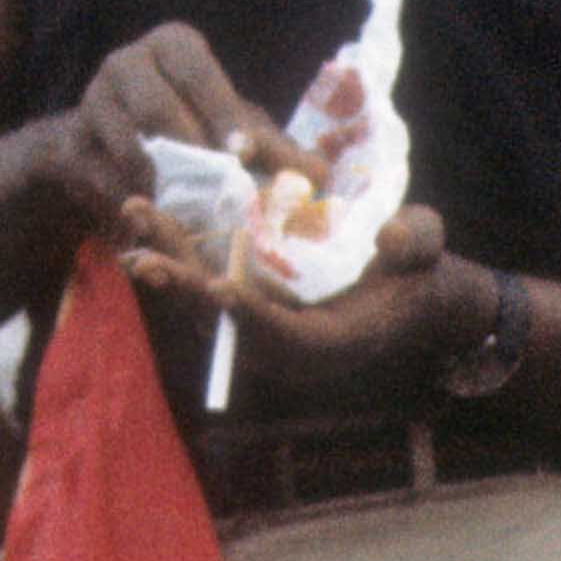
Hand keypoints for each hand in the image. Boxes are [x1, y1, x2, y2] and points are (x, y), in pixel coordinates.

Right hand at [41, 25, 322, 241]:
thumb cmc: (191, 125)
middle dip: (193, 154)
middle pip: (157, 109)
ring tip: (195, 217)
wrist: (110, 141)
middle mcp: (125, 64)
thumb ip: (271, 147)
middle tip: (223, 191)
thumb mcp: (231, 127)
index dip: (221, 112)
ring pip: (128, 148)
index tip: (242, 154)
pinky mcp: (70, 147)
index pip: (196, 71)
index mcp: (172, 46)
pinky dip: (136, 207)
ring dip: (164, 188)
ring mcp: (91, 104)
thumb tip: (321, 176)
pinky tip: (158, 226)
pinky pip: (105, 181)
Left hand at [124, 205, 470, 415]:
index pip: (286, 338)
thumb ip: (415, 243)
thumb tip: (388, 238)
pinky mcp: (247, 300)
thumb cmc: (420, 270)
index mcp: (330, 342)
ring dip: (168, 258)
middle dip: (185, 288)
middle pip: (226, 321)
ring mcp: (261, 323)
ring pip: (205, 297)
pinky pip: (203, 279)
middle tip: (146, 257)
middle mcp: (285, 342)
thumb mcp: (426, 249)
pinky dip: (176, 250)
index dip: (253, 318)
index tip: (220, 289)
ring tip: (133, 217)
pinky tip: (145, 219)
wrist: (408, 291)